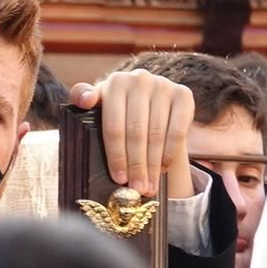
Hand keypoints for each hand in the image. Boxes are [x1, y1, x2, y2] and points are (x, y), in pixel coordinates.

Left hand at [71, 70, 194, 198]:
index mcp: (115, 83)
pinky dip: (170, 153)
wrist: (148, 102)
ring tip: (148, 186)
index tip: (118, 178)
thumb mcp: (98, 107)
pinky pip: (178, 130)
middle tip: (136, 188)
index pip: (114, 126)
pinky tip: (163, 169)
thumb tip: (84, 101)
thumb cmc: (117, 110)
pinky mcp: (183, 94)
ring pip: (157, 134)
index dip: (116, 155)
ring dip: (153, 165)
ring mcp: (163, 85)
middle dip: (136, 165)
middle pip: (136, 132)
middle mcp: (139, 79)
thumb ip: (83, 101)